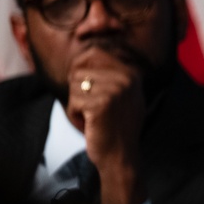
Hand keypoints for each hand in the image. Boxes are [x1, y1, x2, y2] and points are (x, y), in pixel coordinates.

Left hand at [67, 45, 146, 203]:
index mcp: (131, 73)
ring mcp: (115, 90)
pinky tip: (90, 125)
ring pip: (73, 85)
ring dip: (76, 104)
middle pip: (79, 69)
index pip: (92, 53)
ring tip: (93, 118)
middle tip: (94, 109)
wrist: (120, 157)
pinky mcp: (101, 104)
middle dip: (78, 91)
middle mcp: (126, 78)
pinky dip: (75, 116)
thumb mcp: (120, 94)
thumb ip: (109, 71)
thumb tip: (87, 47)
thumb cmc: (115, 126)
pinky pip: (72, 102)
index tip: (90, 93)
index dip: (80, 70)